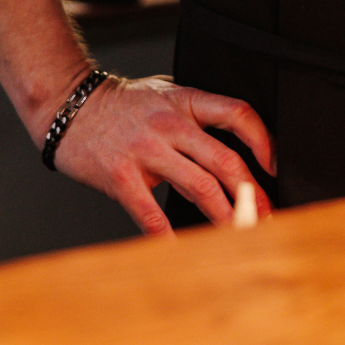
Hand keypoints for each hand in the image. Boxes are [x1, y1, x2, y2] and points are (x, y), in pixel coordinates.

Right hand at [50, 74, 276, 234]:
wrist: (71, 107)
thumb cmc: (122, 105)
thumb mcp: (165, 96)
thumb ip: (195, 117)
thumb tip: (232, 146)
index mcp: (186, 102)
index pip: (236, 114)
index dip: (262, 139)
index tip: (274, 165)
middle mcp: (170, 124)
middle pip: (225, 159)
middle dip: (251, 193)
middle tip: (265, 215)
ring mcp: (147, 150)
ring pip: (199, 187)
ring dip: (225, 216)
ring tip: (240, 234)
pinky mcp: (122, 176)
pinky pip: (152, 212)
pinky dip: (169, 235)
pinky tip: (182, 248)